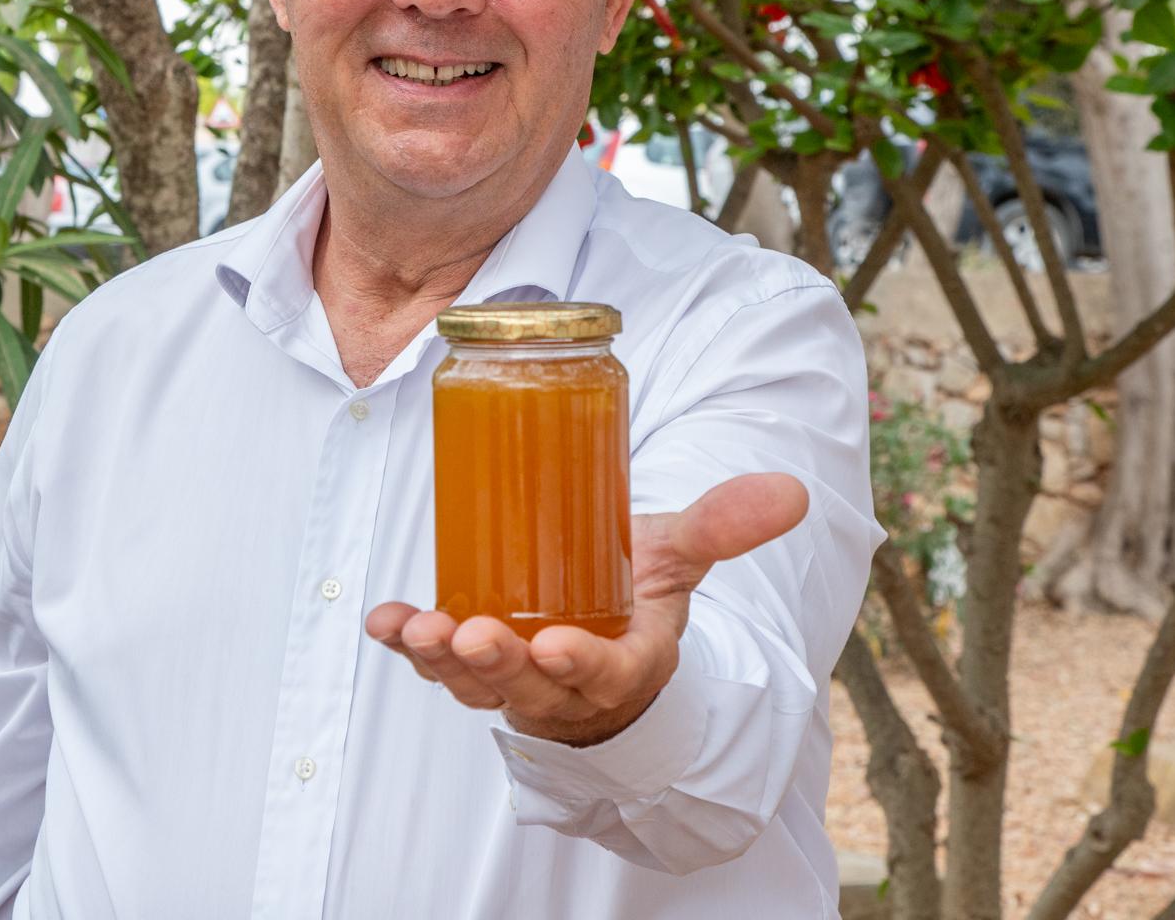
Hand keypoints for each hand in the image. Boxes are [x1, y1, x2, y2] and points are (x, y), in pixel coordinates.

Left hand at [366, 472, 807, 747]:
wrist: (600, 630)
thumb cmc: (637, 596)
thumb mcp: (680, 561)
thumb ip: (723, 526)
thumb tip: (792, 490)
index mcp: (624, 661)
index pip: (607, 673)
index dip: (584, 665)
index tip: (562, 647)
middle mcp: (563, 682)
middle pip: (529, 683)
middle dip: (499, 663)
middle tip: (475, 637)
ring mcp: (511, 680)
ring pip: (474, 682)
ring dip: (443, 661)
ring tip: (417, 632)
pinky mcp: (469, 666)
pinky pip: (433, 663)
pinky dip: (405, 644)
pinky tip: (382, 620)